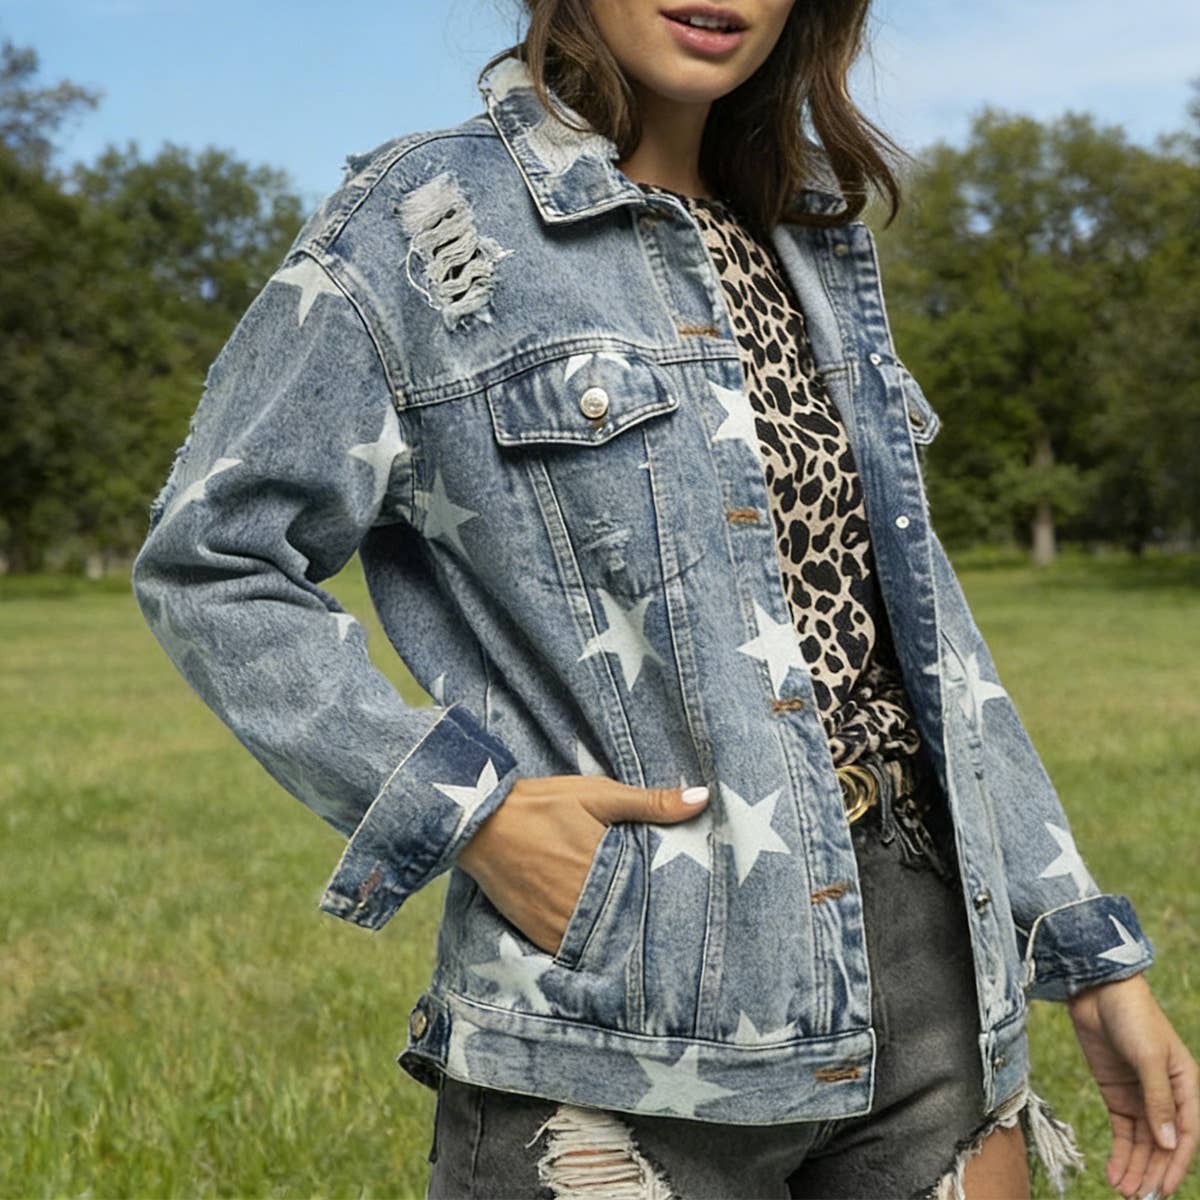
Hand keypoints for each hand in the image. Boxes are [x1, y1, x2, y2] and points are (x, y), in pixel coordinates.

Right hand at [455, 774, 709, 956]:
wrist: (477, 822)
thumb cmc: (541, 804)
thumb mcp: (598, 794)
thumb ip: (650, 802)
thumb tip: (703, 799)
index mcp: (607, 870)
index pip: (652, 902)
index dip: (668, 909)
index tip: (686, 916)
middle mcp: (584, 905)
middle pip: (628, 929)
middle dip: (644, 930)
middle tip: (669, 938)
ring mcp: (558, 924)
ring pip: (600, 946)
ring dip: (616, 944)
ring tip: (637, 943)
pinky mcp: (536, 933)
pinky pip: (570, 954)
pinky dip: (585, 951)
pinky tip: (598, 945)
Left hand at [1066, 972, 1197, 1198]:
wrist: (1098, 991)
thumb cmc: (1133, 1017)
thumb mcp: (1149, 1057)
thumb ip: (1157, 1100)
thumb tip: (1167, 1143)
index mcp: (1187, 1087)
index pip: (1186, 1136)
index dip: (1175, 1165)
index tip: (1163, 1191)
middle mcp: (1167, 1097)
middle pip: (1163, 1145)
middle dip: (1152, 1173)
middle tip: (1137, 1199)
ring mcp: (1141, 1097)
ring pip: (1143, 1144)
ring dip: (1135, 1168)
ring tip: (1123, 1192)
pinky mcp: (1117, 1094)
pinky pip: (1123, 1132)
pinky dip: (1120, 1153)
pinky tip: (1114, 1172)